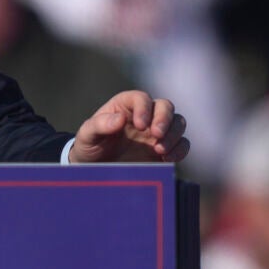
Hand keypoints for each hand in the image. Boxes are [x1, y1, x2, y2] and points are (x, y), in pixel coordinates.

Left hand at [70, 91, 188, 163]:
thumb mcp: (86, 136)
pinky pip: (181, 144)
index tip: (139, 125)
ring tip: (159, 150)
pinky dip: (180, 149)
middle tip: (155, 134)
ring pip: (177, 122)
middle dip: (164, 118)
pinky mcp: (164, 149)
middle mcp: (145, 115)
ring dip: (174, 134)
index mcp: (125, 106)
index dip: (144, 108)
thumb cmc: (89, 147)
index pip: (141, 98)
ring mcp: (156, 132)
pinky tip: (168, 158)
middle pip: (165, 106)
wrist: (95, 170)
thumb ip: (99, 125)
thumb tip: (120, 119)